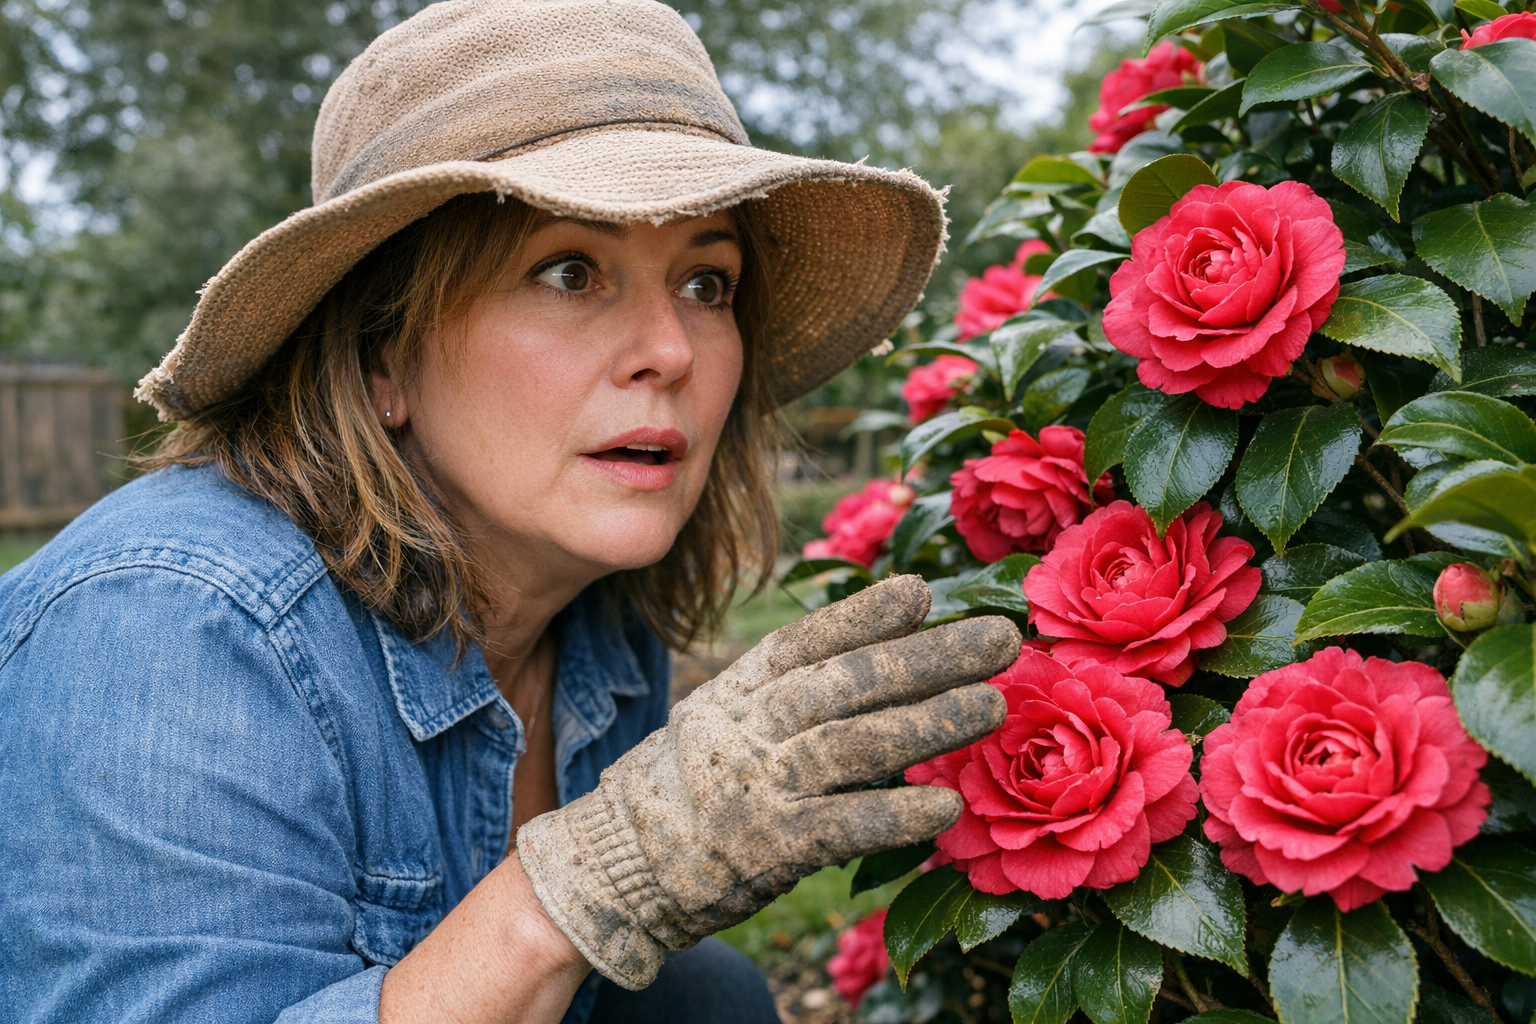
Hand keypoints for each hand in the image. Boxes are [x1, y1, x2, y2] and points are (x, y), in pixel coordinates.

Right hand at [518, 575, 1019, 988]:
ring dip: (929, 722)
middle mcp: (747, 729)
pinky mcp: (764, 848)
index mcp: (737, 693)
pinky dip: (892, 816)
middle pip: (847, 683)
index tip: (922, 590)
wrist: (611, 868)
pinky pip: (837, 826)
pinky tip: (944, 808)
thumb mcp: (719, 720)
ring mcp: (756, 787)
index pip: (806, 643)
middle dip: (929, 656)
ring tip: (993, 705)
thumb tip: (874, 652)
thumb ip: (785, 691)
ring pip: (852, 743)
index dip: (864, 615)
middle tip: (999, 637)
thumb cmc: (682, 790)